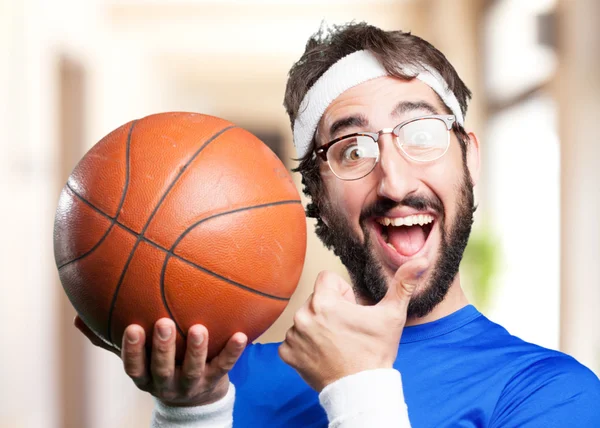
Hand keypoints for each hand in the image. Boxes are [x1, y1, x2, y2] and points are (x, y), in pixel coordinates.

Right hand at [75, 316, 246, 405]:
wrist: (195, 400)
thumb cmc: (159, 366)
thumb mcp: (136, 358)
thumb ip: (110, 340)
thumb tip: (76, 318)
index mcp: (145, 376)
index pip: (134, 366)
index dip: (132, 350)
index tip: (133, 327)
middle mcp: (166, 383)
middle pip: (162, 369)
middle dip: (163, 348)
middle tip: (164, 323)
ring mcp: (192, 384)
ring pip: (194, 370)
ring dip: (197, 350)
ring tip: (200, 329)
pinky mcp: (215, 381)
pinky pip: (225, 367)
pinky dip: (233, 352)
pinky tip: (241, 335)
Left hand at [278, 258, 427, 391]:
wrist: (362, 390)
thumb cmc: (376, 352)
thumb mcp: (392, 315)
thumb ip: (402, 284)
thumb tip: (420, 261)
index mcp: (324, 301)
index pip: (327, 279)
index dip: (343, 292)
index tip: (352, 310)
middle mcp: (303, 315)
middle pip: (316, 299)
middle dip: (330, 309)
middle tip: (347, 329)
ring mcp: (293, 336)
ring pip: (305, 318)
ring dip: (317, 326)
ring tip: (336, 343)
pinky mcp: (287, 354)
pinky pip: (294, 340)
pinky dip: (306, 346)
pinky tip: (323, 354)